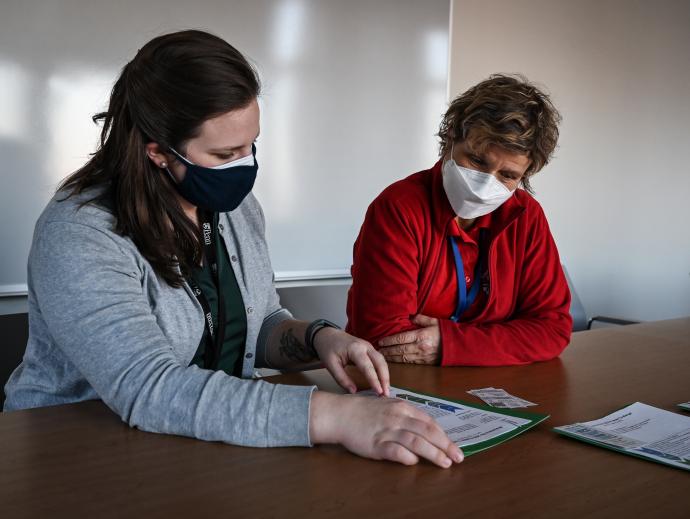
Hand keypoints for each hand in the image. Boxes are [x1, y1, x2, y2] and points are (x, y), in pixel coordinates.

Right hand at [309, 392, 463, 467]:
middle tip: (459, 457)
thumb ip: (406, 416)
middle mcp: (398, 418)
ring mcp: (387, 431)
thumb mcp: (388, 406)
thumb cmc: (364, 410)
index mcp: (402, 408)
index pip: (429, 422)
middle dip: (446, 445)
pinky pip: (396, 451)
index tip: (454, 446)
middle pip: (428, 432)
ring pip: (416, 442)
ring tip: (445, 463)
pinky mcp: (376, 444)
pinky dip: (407, 457)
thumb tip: (425, 430)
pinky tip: (415, 462)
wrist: (340, 413)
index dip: (444, 436)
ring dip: (433, 453)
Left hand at [313, 327, 389, 396]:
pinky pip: (379, 360)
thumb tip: (353, 391)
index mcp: (355, 349)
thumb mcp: (331, 364)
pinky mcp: (369, 349)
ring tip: (385, 390)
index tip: (379, 392)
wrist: (327, 335)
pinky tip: (382, 381)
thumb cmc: (328, 348)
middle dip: (385, 379)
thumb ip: (341, 378)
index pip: (368, 367)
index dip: (374, 380)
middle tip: (386, 394)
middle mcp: (365, 346)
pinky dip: (382, 371)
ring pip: (382, 361)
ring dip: (385, 375)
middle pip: (380, 362)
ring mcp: (369, 346)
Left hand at [378, 314, 440, 364]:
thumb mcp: (434, 321)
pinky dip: (401, 362)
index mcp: (421, 336)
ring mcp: (422, 356)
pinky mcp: (425, 362)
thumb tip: (409, 317)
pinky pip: (410, 363)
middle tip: (378, 350)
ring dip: (392, 358)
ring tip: (382, 356)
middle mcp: (420, 347)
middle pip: (400, 350)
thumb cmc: (445, 332)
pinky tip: (394, 361)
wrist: (458, 346)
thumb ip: (420, 319)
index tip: (381, 341)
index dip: (390, 340)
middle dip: (387, 350)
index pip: (401, 338)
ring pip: (403, 358)